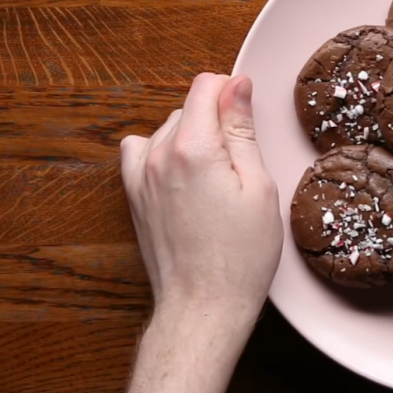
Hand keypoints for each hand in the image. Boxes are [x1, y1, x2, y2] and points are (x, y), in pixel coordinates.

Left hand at [119, 73, 283, 320]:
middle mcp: (158, 155)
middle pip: (188, 107)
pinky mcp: (133, 195)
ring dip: (192, 137)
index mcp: (194, 148)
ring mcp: (140, 176)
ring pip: (167, 127)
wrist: (203, 306)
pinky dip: (163, 153)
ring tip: (217, 176)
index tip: (249, 116)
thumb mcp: (259, 187)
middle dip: (216, 120)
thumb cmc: (241, 256)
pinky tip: (185, 176)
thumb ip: (243, 131)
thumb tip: (238, 86)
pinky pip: (142, 151)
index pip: (207, 86)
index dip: (233, 93)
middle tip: (242, 162)